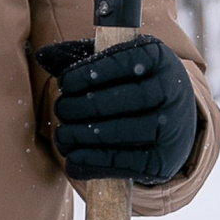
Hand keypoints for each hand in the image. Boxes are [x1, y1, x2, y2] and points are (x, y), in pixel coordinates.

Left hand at [42, 36, 198, 184]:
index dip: (88, 74)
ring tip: (62, 135)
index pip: (122, 62)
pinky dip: (92, 163)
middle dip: (81, 106)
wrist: (175, 122)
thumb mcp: (114, 63)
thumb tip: (43, 56)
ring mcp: (171, 129)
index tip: (64, 83)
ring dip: (81, 136)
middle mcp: (173, 91)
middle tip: (60, 110)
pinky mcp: (163, 162)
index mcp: (159, 58)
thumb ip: (80, 56)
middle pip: (121, 100)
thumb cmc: (133, 85)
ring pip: (120, 132)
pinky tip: (73, 159)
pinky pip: (123, 163)